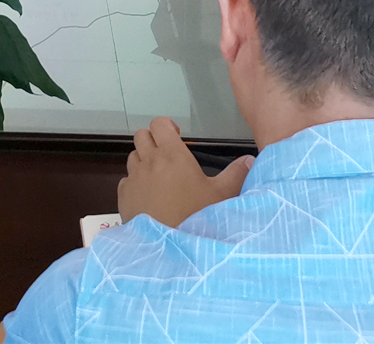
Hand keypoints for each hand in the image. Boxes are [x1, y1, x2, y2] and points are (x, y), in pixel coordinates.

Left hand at [118, 118, 252, 229]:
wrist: (170, 250)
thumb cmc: (198, 217)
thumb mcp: (223, 196)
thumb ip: (236, 174)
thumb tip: (249, 159)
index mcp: (172, 155)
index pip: (159, 124)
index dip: (167, 128)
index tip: (177, 139)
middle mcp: (148, 162)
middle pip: (142, 136)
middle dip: (154, 141)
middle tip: (168, 157)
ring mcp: (133, 179)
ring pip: (133, 157)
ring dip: (144, 161)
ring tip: (160, 179)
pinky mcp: (124, 197)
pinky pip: (126, 180)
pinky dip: (135, 183)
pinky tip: (149, 198)